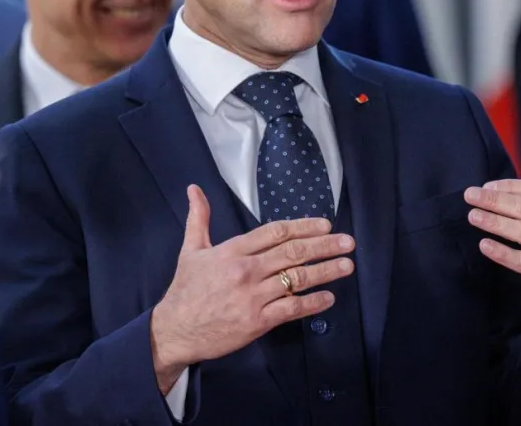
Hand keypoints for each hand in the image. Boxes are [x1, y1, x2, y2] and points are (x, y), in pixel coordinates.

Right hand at [150, 185, 355, 392]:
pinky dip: (312, 303)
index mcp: (233, 251)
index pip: (276, 232)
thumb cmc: (185, 290)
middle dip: (324, 246)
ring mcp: (253, 296)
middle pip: (293, 252)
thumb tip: (194, 188)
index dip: (304, 226)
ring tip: (346, 266)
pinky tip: (329, 298)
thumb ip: (199, 218)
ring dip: (326, 272)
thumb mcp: (191, 250)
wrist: (173, 331)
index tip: (326, 225)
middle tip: (348, 242)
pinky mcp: (256, 321)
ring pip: (297, 279)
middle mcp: (246, 270)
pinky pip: (291, 310)